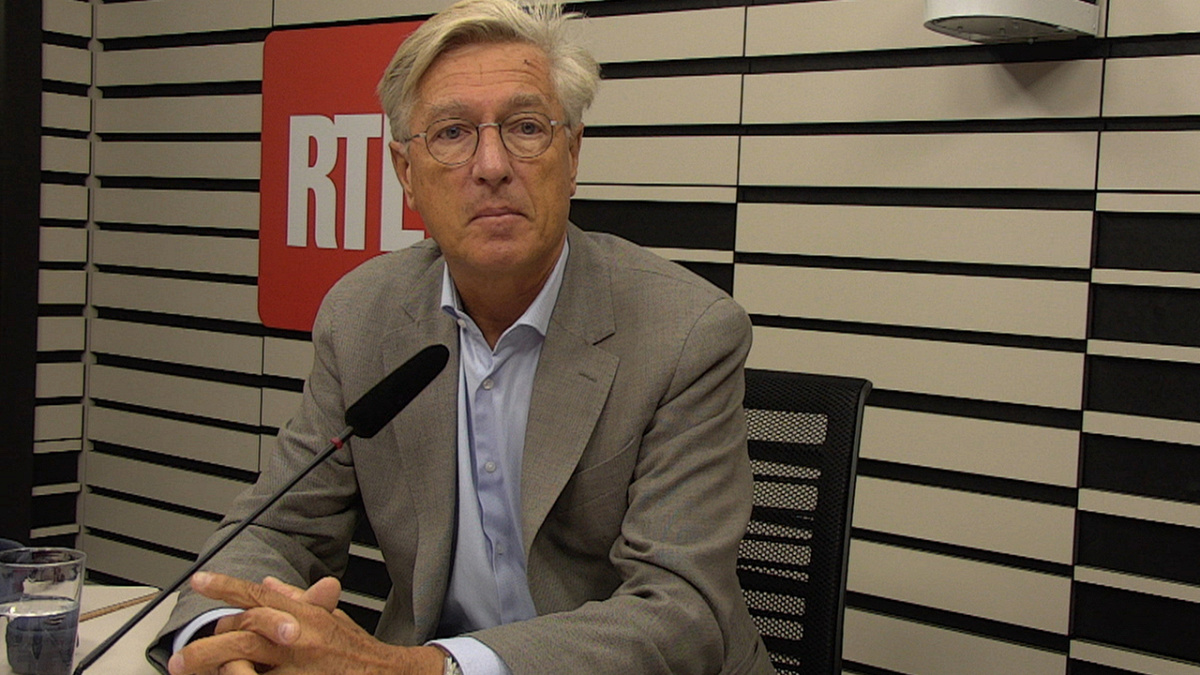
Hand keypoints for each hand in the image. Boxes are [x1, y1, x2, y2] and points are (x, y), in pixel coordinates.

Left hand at [167, 572, 442, 674]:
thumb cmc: (355, 651)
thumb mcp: (328, 619)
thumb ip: (297, 601)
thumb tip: (269, 584)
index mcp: (305, 614)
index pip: (259, 595)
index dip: (226, 587)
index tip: (198, 581)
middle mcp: (300, 635)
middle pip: (244, 630)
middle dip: (207, 643)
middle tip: (179, 657)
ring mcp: (300, 664)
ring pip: (244, 661)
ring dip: (215, 667)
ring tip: (189, 673)